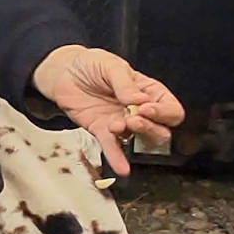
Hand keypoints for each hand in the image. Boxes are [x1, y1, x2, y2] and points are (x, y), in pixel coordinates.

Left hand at [32, 44, 183, 174]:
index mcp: (149, 92)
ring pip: (140, 140)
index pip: (171, 110)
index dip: (163, 113)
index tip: (146, 108)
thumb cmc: (92, 64)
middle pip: (161, 130)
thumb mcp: (111, 66)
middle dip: (150, 127)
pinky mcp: (102, 130)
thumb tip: (138, 100)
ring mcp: (122, 122)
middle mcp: (139, 111)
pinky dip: (117, 158)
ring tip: (117, 126)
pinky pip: (112, 147)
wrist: (63, 72)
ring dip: (134, 136)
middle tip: (133, 118)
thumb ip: (125, 83)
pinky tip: (122, 168)